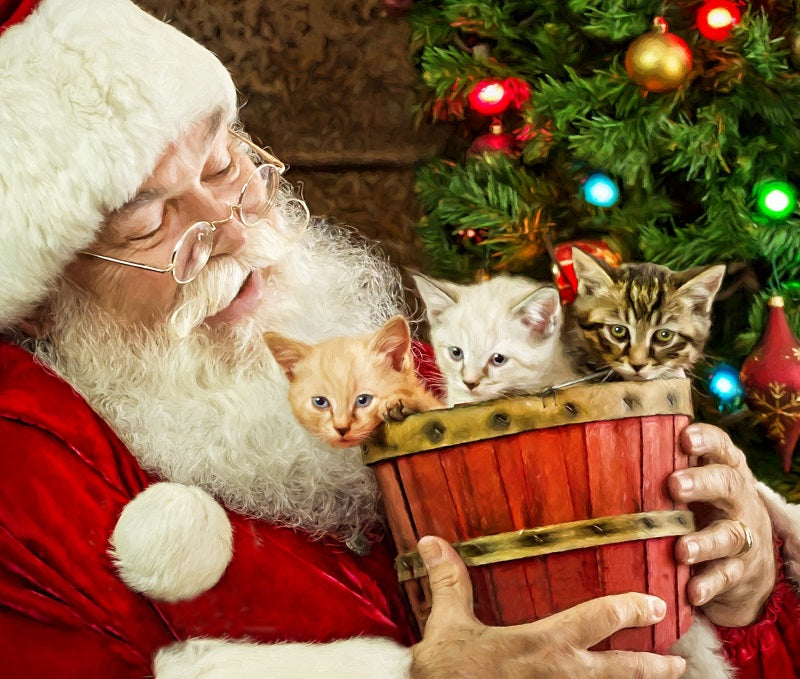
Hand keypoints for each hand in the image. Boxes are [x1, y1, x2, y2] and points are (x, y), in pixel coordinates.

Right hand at [409, 536, 685, 678]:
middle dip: (653, 666)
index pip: (598, 621)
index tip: (654, 604)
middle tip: (678, 662)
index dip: (630, 610)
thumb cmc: (448, 671)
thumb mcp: (446, 623)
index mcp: (542, 644)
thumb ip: (448, 581)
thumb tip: (431, 541)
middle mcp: (560, 675)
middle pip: (620, 671)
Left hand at [669, 423, 774, 626]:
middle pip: (727, 484)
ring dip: (705, 542)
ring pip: (730, 534)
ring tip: (682, 549)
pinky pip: (726, 576)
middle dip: (702, 483)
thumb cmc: (702, 509)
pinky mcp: (740, 570)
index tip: (684, 439)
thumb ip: (660, 469)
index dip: (706, 440)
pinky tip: (692, 590)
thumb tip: (598, 456)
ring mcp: (743, 535)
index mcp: (724, 468)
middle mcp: (738, 498)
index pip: (720, 446)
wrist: (745, 561)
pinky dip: (709, 583)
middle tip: (674, 486)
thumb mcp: (690, 486)